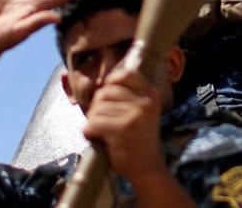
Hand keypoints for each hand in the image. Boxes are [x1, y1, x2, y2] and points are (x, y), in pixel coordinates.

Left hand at [83, 68, 165, 183]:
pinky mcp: (122, 129)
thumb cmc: (138, 138)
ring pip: (97, 108)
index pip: (126, 74)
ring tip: (101, 132)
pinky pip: (93, 123)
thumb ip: (129, 94)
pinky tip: (96, 138)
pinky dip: (89, 132)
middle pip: (106, 92)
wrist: (147, 167)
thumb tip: (106, 79)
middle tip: (101, 121)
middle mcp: (145, 102)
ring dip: (93, 120)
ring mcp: (135, 115)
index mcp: (151, 94)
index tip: (107, 94)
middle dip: (97, 106)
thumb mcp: (143, 111)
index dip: (111, 82)